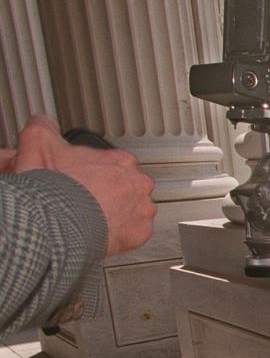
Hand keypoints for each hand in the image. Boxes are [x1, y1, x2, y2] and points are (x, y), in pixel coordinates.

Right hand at [12, 115, 155, 254]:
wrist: (58, 225)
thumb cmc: (53, 189)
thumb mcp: (39, 143)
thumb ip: (44, 128)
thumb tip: (43, 123)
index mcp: (120, 160)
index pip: (112, 164)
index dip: (93, 174)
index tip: (82, 180)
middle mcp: (138, 183)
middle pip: (125, 187)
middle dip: (107, 193)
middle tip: (85, 201)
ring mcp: (142, 209)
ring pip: (132, 210)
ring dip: (116, 213)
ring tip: (92, 219)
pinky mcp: (141, 233)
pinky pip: (134, 232)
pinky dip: (120, 234)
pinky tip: (102, 232)